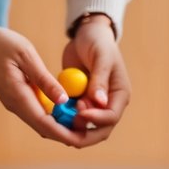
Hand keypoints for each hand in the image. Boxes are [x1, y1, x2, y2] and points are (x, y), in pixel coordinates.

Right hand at [0, 20, 91, 147]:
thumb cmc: (2, 44)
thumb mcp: (26, 55)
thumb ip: (45, 79)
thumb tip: (63, 100)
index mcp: (17, 96)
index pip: (44, 124)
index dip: (65, 133)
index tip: (84, 136)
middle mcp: (16, 105)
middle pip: (45, 129)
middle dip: (67, 134)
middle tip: (91, 132)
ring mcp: (16, 104)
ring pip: (42, 124)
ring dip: (62, 126)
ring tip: (86, 122)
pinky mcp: (18, 100)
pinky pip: (39, 114)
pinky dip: (55, 116)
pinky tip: (71, 110)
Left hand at [61, 13, 130, 144]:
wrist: (87, 34)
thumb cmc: (98, 42)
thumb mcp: (101, 57)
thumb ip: (100, 79)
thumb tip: (100, 101)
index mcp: (119, 94)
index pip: (111, 117)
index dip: (96, 119)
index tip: (79, 112)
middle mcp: (108, 103)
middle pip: (100, 130)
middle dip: (83, 134)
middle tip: (64, 129)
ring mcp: (93, 104)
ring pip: (84, 127)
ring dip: (70, 128)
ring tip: (54, 120)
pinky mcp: (79, 101)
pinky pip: (71, 116)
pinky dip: (62, 119)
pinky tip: (49, 116)